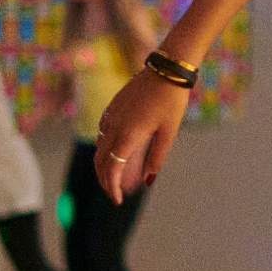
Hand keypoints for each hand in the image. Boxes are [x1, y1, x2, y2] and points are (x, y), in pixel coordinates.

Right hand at [94, 69, 190, 203]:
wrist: (167, 69)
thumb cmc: (172, 102)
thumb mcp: (169, 133)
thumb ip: (156, 159)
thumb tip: (147, 181)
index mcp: (128, 136)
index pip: (112, 170)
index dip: (111, 188)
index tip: (118, 201)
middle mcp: (114, 126)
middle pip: (101, 161)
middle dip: (106, 180)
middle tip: (115, 193)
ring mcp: (111, 115)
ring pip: (99, 146)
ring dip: (105, 164)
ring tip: (118, 176)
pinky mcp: (113, 106)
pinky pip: (102, 132)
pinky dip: (105, 146)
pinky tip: (116, 150)